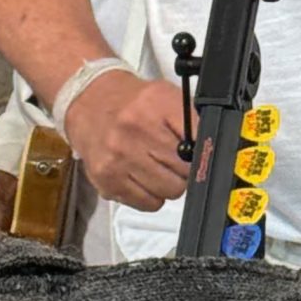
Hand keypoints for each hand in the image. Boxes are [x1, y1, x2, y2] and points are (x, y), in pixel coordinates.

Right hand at [64, 72, 190, 212]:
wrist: (88, 102)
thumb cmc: (132, 103)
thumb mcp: (165, 96)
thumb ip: (191, 120)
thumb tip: (212, 150)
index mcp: (155, 104)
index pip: (198, 139)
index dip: (204, 150)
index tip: (201, 152)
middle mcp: (134, 132)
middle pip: (185, 170)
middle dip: (185, 168)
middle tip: (174, 158)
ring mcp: (118, 159)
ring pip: (169, 192)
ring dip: (168, 183)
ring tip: (156, 167)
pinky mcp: (107, 181)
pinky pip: (148, 204)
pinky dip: (150, 195)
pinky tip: (141, 176)